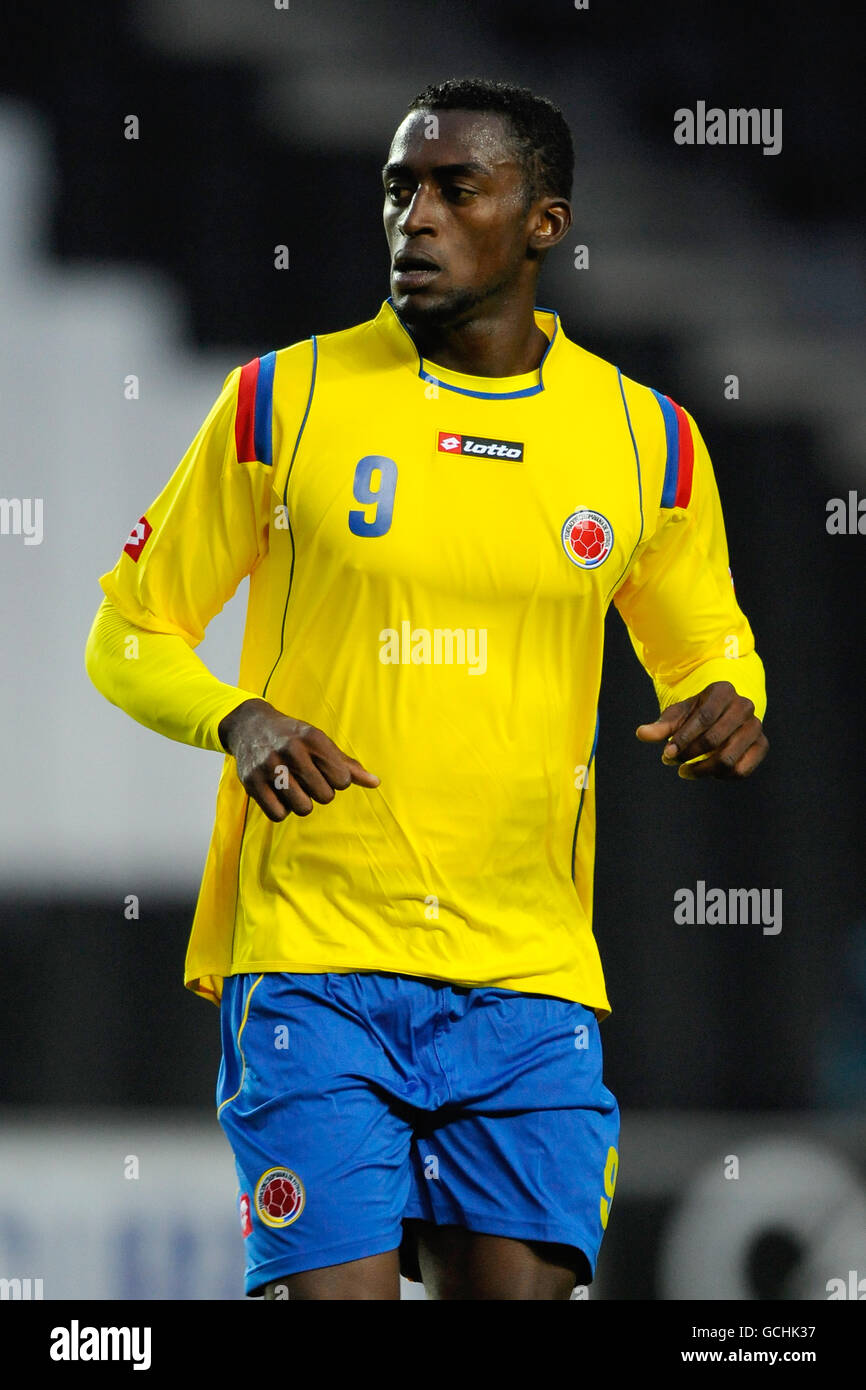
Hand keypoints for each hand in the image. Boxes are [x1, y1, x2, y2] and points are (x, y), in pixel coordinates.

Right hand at [218, 698, 379, 819]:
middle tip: (308, 779)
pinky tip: (279, 794)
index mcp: (313, 738)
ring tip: (294, 788)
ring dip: (302, 803)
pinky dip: (282, 810)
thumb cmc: (294, 738)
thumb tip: (375, 783)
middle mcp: (291, 749)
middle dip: (320, 792)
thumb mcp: (321, 743)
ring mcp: (269, 766)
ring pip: (303, 808)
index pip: (342, 780)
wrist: (251, 726)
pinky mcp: (251, 782)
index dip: (336, 781)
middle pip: (325, 796)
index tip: (324, 771)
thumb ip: (348, 765)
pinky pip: (278, 814)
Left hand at [635, 680, 767, 779]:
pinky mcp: (762, 745)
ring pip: (728, 759)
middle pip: (715, 739)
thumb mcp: (677, 716)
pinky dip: (721, 776)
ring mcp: (756, 726)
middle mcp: (744, 706)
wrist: (721, 716)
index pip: (703, 718)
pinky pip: (741, 770)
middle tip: (671, 762)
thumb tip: (642, 734)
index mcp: (723, 691)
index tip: (666, 755)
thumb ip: (661, 726)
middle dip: (689, 754)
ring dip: (702, 770)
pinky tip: (706, 773)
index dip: (683, 739)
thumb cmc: (695, 715)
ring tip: (684, 771)